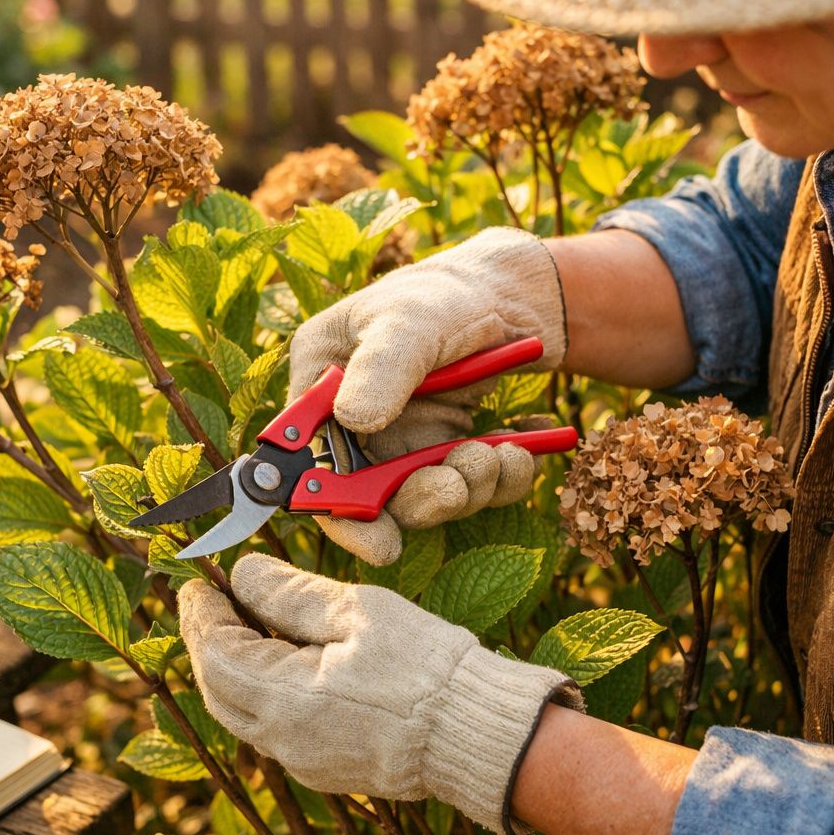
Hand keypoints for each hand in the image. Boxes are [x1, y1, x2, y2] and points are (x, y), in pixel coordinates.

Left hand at [179, 554, 581, 834]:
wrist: (479, 733)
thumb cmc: (427, 669)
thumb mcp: (359, 612)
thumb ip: (291, 594)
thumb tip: (242, 574)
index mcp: (285, 702)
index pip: (213, 655)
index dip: (199, 615)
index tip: (197, 582)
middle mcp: (284, 741)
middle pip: (217, 689)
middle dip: (208, 641)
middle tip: (211, 599)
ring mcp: (305, 762)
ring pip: (244, 713)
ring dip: (234, 667)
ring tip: (246, 621)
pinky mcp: (329, 769)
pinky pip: (275, 729)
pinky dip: (264, 690)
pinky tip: (284, 660)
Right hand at [290, 226, 567, 563]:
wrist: (512, 296)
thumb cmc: (446, 295)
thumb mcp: (410, 320)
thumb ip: (382, 366)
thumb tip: (353, 421)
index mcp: (320, 385)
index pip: (309, 465)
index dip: (337, 512)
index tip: (379, 539)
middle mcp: (354, 425)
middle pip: (371, 498)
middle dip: (423, 498)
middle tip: (457, 483)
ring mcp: (402, 445)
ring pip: (429, 499)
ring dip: (468, 486)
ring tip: (498, 453)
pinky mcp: (448, 454)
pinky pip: (475, 490)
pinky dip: (504, 477)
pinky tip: (524, 444)